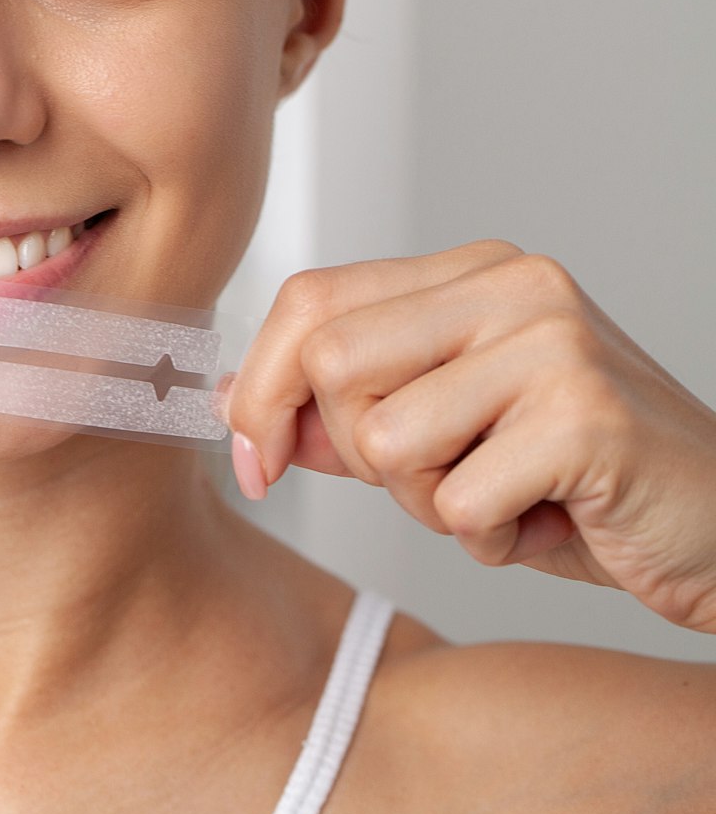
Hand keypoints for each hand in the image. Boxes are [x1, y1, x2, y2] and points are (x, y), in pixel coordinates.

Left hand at [224, 239, 715, 632]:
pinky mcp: (583, 416)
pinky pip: (454, 502)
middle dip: (354, 452)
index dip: (261, 389)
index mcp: (473, 274)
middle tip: (435, 482)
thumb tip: (229, 398)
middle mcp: (513, 286)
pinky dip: (488, 539)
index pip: (310, 300)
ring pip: (384, 438)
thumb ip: (340, 413)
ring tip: (504, 496)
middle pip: (330, 360)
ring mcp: (552, 342)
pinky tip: (548, 520)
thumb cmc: (579, 484)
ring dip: (428, 503)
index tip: (254, 461)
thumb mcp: (442, 441)